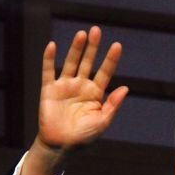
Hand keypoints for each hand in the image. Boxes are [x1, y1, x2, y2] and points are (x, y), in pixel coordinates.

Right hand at [38, 25, 127, 150]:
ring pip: (71, 63)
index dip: (110, 59)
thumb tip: (126, 87)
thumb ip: (113, 104)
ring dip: (76, 48)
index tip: (117, 45)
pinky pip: (48, 71)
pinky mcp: (49, 89)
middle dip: (93, 47)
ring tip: (82, 34)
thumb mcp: (103, 121)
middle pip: (88, 62)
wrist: (61, 144)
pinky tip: (53, 45)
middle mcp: (81, 86)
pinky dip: (49, 59)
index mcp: (96, 93)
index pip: (105, 72)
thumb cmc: (84, 135)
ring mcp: (65, 86)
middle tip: (97, 30)